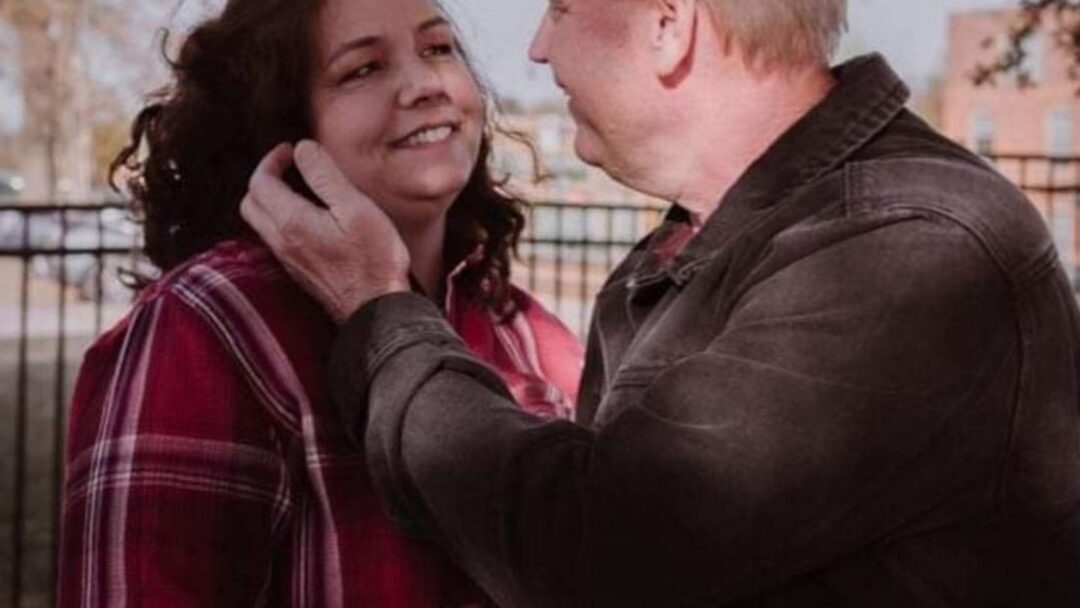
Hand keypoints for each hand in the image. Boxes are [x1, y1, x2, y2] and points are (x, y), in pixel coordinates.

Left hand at [241, 140, 411, 323]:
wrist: (377, 311)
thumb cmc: (373, 261)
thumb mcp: (355, 208)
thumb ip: (326, 176)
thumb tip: (303, 149)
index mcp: (291, 222)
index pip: (261, 182)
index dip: (272, 159)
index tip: (291, 150)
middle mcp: (281, 242)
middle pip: (251, 203)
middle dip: (264, 178)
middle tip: (288, 166)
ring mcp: (288, 260)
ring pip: (260, 223)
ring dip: (271, 199)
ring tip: (298, 188)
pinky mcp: (299, 272)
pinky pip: (275, 239)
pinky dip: (281, 219)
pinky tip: (308, 217)